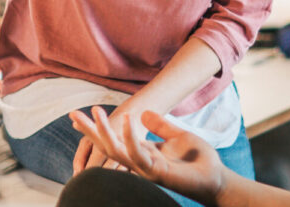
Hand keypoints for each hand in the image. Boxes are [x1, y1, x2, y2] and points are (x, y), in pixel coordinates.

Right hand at [69, 108, 230, 203]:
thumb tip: (144, 113)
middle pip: (107, 147)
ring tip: (94, 111)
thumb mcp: (178, 135)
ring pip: (117, 150)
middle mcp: (140, 162)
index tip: (78, 116)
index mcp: (142, 153)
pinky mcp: (156, 172)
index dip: (97, 129)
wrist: (216, 178)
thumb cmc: (198, 160)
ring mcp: (146, 168)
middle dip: (90, 131)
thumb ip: (161, 125)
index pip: (114, 140)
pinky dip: (130, 137)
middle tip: (73, 114)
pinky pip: (138, 153)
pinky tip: (125, 121)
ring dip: (104, 131)